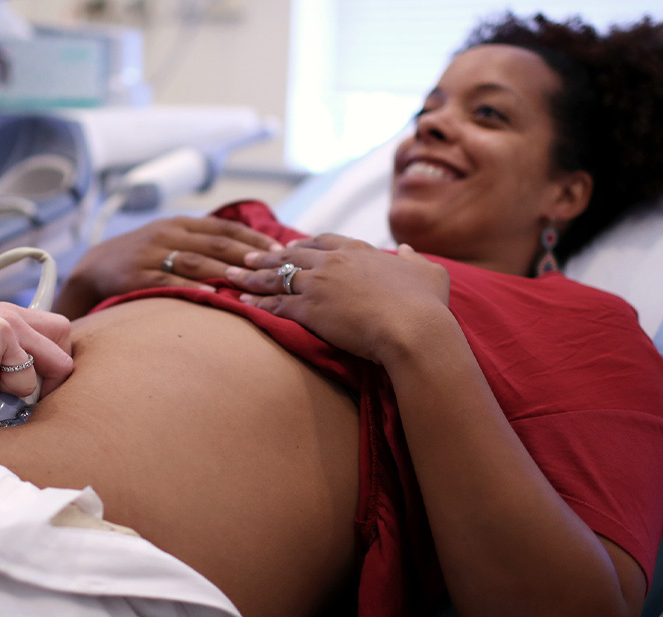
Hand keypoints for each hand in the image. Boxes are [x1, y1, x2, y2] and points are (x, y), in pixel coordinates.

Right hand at [0, 292, 72, 400]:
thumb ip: (7, 351)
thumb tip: (30, 387)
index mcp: (16, 313)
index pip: (64, 336)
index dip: (54, 366)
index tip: (32, 382)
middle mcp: (14, 319)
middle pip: (61, 362)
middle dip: (39, 388)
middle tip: (7, 391)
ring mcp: (1, 333)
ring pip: (27, 385)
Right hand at [54, 215, 281, 317]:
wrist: (93, 268)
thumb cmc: (141, 257)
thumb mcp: (171, 239)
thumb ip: (202, 242)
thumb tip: (249, 251)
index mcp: (180, 223)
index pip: (224, 228)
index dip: (254, 238)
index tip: (281, 250)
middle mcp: (168, 234)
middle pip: (215, 243)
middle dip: (248, 255)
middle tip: (275, 268)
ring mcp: (151, 254)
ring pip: (195, 260)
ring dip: (225, 271)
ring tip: (251, 281)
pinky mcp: (137, 275)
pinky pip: (168, 281)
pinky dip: (192, 287)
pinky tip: (213, 295)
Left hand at [226, 235, 450, 363]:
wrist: (413, 329)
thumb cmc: (426, 305)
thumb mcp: (429, 273)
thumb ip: (416, 259)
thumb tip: (408, 249)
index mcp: (360, 251)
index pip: (325, 241)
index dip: (305, 243)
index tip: (291, 245)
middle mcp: (334, 262)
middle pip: (293, 255)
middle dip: (268, 255)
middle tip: (248, 254)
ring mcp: (319, 284)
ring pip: (278, 276)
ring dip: (252, 274)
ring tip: (232, 272)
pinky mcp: (309, 309)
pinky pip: (276, 303)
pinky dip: (257, 301)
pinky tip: (241, 300)